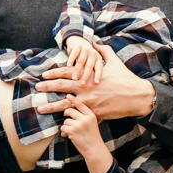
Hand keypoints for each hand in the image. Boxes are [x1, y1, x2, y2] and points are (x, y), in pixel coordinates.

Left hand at [36, 45, 154, 119]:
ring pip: (66, 105)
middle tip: (36, 89)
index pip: (67, 72)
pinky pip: (79, 119)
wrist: (136, 96)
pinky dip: (69, 124)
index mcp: (89, 75)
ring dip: (51, 107)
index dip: (54, 73)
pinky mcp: (95, 114)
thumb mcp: (114, 61)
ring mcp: (89, 102)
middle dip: (47, 87)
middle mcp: (86, 88)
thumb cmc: (126, 78)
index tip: (43, 75)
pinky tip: (60, 130)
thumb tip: (96, 42)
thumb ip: (103, 51)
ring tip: (40, 109)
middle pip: (62, 87)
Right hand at [60, 35, 104, 88]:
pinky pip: (74, 55)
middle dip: (86, 76)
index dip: (98, 75)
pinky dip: (71, 60)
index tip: (96, 83)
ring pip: (81, 62)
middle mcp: (93, 54)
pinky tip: (68, 66)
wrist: (79, 41)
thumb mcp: (92, 62)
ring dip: (77, 71)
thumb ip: (92, 71)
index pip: (99, 68)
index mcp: (98, 59)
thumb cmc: (86, 57)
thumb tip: (92, 87)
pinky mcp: (77, 47)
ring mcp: (85, 49)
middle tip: (82, 84)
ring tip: (74, 79)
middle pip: (89, 66)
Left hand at [61, 98, 104, 154]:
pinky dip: (64, 131)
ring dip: (67, 125)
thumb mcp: (92, 123)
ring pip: (66, 120)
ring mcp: (78, 124)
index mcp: (91, 115)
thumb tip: (70, 109)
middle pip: (70, 110)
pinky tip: (70, 135)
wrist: (94, 149)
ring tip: (72, 131)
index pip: (81, 105)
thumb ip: (84, 116)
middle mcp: (85, 118)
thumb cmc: (92, 136)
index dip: (73, 100)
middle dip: (66, 113)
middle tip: (66, 115)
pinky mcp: (72, 131)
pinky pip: (63, 127)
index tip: (68, 95)